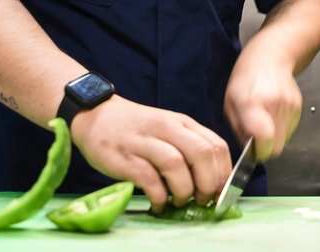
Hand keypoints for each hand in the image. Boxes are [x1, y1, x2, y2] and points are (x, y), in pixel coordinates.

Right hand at [68, 96, 231, 211]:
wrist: (95, 115)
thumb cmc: (137, 128)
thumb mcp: (169, 129)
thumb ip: (190, 147)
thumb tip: (213, 181)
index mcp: (182, 122)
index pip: (216, 145)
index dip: (223, 173)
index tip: (220, 193)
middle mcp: (166, 128)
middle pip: (201, 154)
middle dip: (208, 184)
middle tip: (202, 200)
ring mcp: (144, 141)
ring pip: (176, 165)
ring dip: (184, 191)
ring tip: (179, 201)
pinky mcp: (124, 157)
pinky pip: (149, 179)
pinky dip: (159, 196)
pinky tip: (158, 203)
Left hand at [223, 57, 302, 162]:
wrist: (271, 55)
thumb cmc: (246, 77)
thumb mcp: (230, 101)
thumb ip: (238, 128)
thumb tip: (249, 149)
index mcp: (253, 103)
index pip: (265, 141)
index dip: (259, 150)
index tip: (253, 147)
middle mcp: (274, 104)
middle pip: (277, 146)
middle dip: (266, 146)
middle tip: (256, 133)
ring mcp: (289, 105)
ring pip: (284, 139)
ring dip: (274, 135)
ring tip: (264, 117)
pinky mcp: (298, 106)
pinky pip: (290, 129)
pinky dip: (281, 126)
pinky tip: (272, 111)